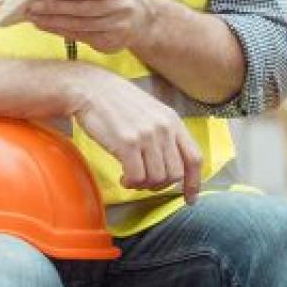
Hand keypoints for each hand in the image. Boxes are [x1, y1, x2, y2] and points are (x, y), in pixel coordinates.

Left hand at [22, 0, 156, 55]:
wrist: (143, 18)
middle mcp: (125, 5)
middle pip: (87, 9)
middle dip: (56, 8)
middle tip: (33, 5)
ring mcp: (120, 26)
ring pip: (81, 26)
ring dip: (54, 22)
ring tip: (33, 17)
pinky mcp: (112, 43)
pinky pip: (82, 37)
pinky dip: (60, 31)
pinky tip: (45, 25)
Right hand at [66, 65, 202, 197]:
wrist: (91, 88)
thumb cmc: (117, 101)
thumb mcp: (151, 111)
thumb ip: (164, 133)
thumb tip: (171, 162)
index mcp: (173, 121)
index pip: (194, 158)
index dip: (194, 183)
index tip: (190, 198)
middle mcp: (164, 128)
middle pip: (175, 174)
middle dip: (161, 185)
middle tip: (146, 182)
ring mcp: (146, 136)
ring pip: (157, 178)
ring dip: (144, 184)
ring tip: (131, 177)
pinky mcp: (127, 143)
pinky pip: (137, 177)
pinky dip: (131, 183)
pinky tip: (123, 177)